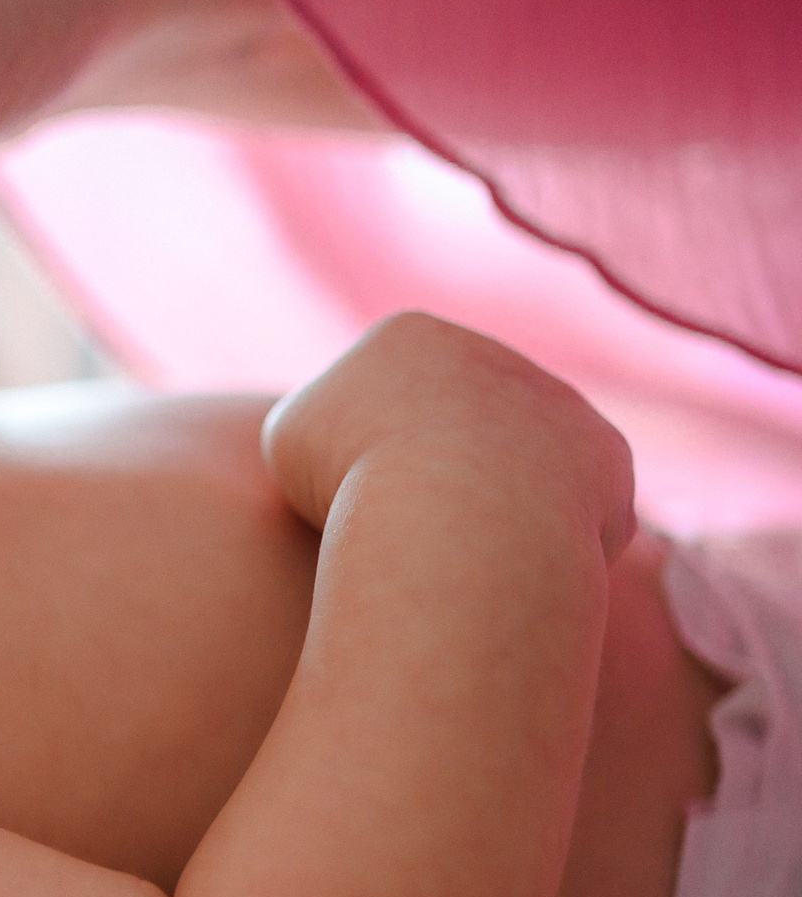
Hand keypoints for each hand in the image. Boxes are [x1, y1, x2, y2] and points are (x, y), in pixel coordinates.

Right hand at [262, 313, 636, 561]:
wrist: (453, 511)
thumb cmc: (348, 476)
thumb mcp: (290, 436)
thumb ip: (321, 420)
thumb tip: (350, 435)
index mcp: (406, 335)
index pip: (377, 392)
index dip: (354, 453)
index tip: (344, 496)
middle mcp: (492, 352)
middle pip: (455, 418)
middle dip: (434, 469)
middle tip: (404, 527)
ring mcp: (557, 398)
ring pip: (521, 458)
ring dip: (496, 500)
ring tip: (461, 550)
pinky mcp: (607, 454)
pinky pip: (572, 502)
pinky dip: (542, 533)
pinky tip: (513, 561)